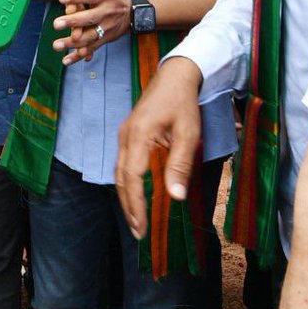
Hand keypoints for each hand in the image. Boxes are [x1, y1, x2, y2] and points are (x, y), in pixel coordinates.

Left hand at [53, 0, 130, 64]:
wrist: (130, 13)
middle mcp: (107, 13)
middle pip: (89, 18)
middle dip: (73, 22)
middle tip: (55, 24)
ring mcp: (106, 28)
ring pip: (89, 37)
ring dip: (72, 43)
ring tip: (56, 45)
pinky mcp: (104, 40)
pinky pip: (91, 48)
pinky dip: (79, 56)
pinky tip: (65, 61)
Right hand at [115, 56, 202, 237]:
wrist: (174, 76)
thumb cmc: (184, 103)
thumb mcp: (189, 133)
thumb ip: (180, 165)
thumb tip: (175, 196)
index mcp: (139, 136)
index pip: (131, 177)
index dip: (136, 204)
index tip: (142, 226)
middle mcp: (125, 137)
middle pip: (120, 179)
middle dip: (128, 207)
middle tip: (138, 232)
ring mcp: (124, 135)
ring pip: (118, 173)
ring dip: (126, 198)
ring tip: (136, 220)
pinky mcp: (127, 135)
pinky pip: (122, 165)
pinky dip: (126, 184)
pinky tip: (135, 196)